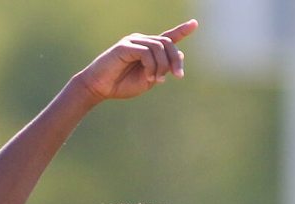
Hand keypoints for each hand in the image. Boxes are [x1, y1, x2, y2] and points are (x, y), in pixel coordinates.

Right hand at [75, 20, 198, 101]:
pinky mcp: (125, 46)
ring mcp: (133, 41)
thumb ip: (163, 68)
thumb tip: (180, 53)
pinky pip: (146, 52)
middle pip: (167, 43)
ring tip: (156, 80)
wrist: (100, 88)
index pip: (167, 37)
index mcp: (148, 49)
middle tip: (178, 76)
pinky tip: (148, 77)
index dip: (182, 30)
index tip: (195, 23)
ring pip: (159, 47)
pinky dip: (152, 67)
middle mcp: (141, 41)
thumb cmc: (122, 85)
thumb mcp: (149, 79)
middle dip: (176, 60)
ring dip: (162, 66)